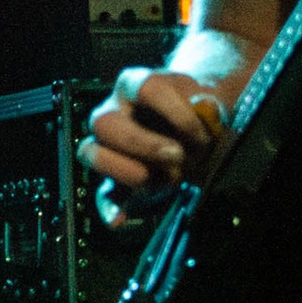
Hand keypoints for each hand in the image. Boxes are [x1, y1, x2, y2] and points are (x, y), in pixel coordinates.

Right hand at [79, 67, 235, 210]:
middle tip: (178, 156)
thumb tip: (205, 110)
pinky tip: (120, 219)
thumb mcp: (207, 103)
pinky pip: (101, 191)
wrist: (195, 121)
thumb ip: (208, 108)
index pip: (146, 89)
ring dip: (128, 171)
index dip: (176, 111)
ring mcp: (107, 143)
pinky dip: (111, 207)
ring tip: (164, 179)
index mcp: (136, 84)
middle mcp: (113, 110)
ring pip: (93, 153)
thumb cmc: (197, 111)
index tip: (201, 132)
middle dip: (143, 144)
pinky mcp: (114, 173)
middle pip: (105, 123)